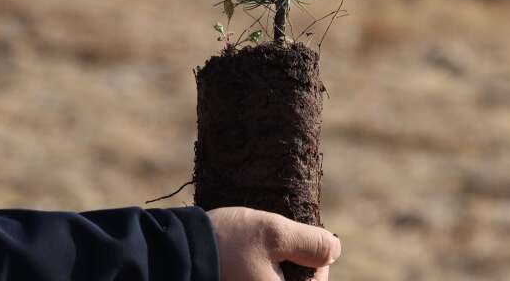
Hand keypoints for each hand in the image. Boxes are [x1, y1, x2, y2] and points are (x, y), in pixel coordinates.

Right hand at [207, 207, 340, 280]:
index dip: (317, 264)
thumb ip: (311, 243)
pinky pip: (257, 280)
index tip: (302, 243)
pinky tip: (247, 260)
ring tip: (259, 251)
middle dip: (293, 267)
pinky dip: (259, 272)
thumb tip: (335, 251)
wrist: (174, 253)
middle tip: (280, 245)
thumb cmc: (225, 244)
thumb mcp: (275, 234)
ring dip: (274, 269)